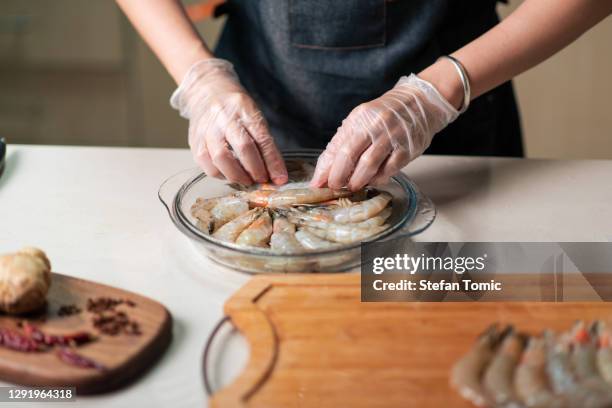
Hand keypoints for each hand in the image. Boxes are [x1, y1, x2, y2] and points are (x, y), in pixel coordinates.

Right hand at [171, 59, 287, 184]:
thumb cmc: (235, 108)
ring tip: (247, 181)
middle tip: (263, 180)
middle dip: (256, 170)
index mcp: (245, 110)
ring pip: (221, 158)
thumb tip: (274, 173)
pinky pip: (206, 164)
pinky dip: (220, 175)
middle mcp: (224, 118)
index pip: (262, 138)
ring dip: (237, 176)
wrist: (207, 91)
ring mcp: (207, 129)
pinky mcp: (195, 140)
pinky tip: (229, 175)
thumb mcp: (254, 116)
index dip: (273, 161)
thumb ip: (263, 142)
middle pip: (243, 147)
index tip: (280, 178)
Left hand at [311, 74, 458, 190]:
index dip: (325, 168)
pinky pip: (389, 169)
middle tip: (335, 187)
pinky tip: (373, 181)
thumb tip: (326, 169)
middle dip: (338, 176)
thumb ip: (344, 142)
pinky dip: (378, 178)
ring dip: (357, 180)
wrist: (420, 102)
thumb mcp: (362, 120)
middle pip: (349, 155)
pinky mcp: (407, 148)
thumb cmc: (386, 115)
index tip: (317, 183)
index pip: (336, 146)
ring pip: (368, 164)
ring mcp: (392, 136)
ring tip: (352, 186)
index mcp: (359, 118)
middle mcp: (374, 125)